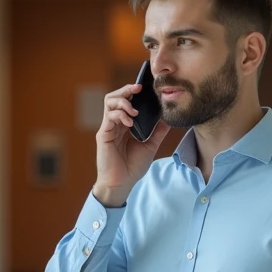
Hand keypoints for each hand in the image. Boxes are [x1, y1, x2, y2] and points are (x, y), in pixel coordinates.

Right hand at [92, 84, 170, 206]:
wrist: (121, 183)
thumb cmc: (133, 166)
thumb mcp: (150, 145)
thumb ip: (158, 131)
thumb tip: (168, 118)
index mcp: (124, 124)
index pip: (126, 101)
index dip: (133, 92)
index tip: (146, 88)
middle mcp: (114, 123)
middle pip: (115, 97)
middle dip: (126, 89)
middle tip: (138, 89)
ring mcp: (108, 128)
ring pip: (109, 102)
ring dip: (123, 101)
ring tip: (134, 110)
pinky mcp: (103, 134)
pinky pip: (109, 116)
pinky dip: (120, 115)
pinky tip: (130, 122)